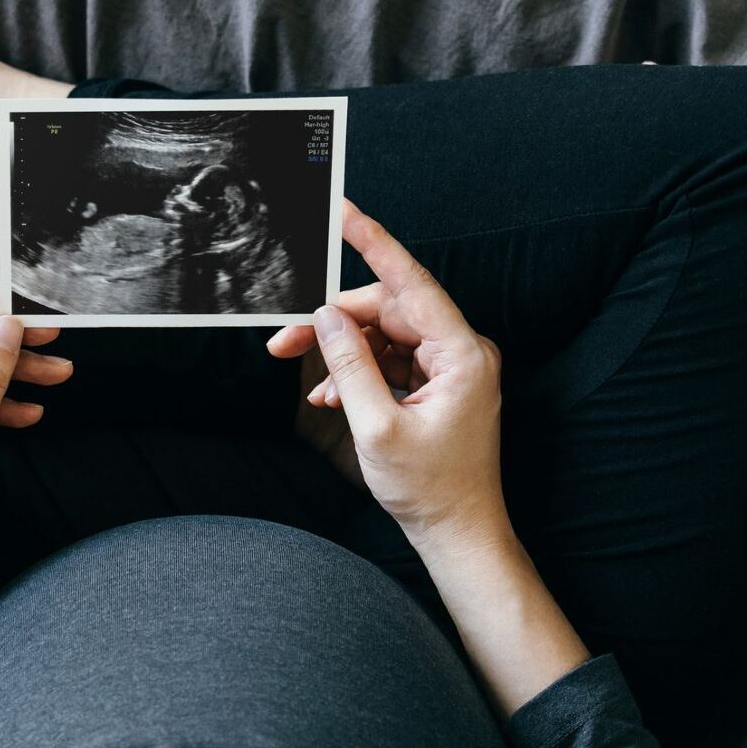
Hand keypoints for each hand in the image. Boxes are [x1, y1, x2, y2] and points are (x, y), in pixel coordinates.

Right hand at [267, 201, 508, 553]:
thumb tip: (327, 318)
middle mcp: (462, 352)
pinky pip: (391, 362)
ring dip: (344, 356)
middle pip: (388, 312)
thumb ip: (350, 366)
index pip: (411, 283)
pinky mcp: (438, 385)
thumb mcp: (377, 428)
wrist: (458, 534)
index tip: (345, 213)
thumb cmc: (430, 490)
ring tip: (309, 381)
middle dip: (335, 323)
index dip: (374, 244)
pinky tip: (331, 397)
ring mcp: (451, 369)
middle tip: (284, 339)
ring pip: (384, 337)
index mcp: (462, 354)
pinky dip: (359, 375)